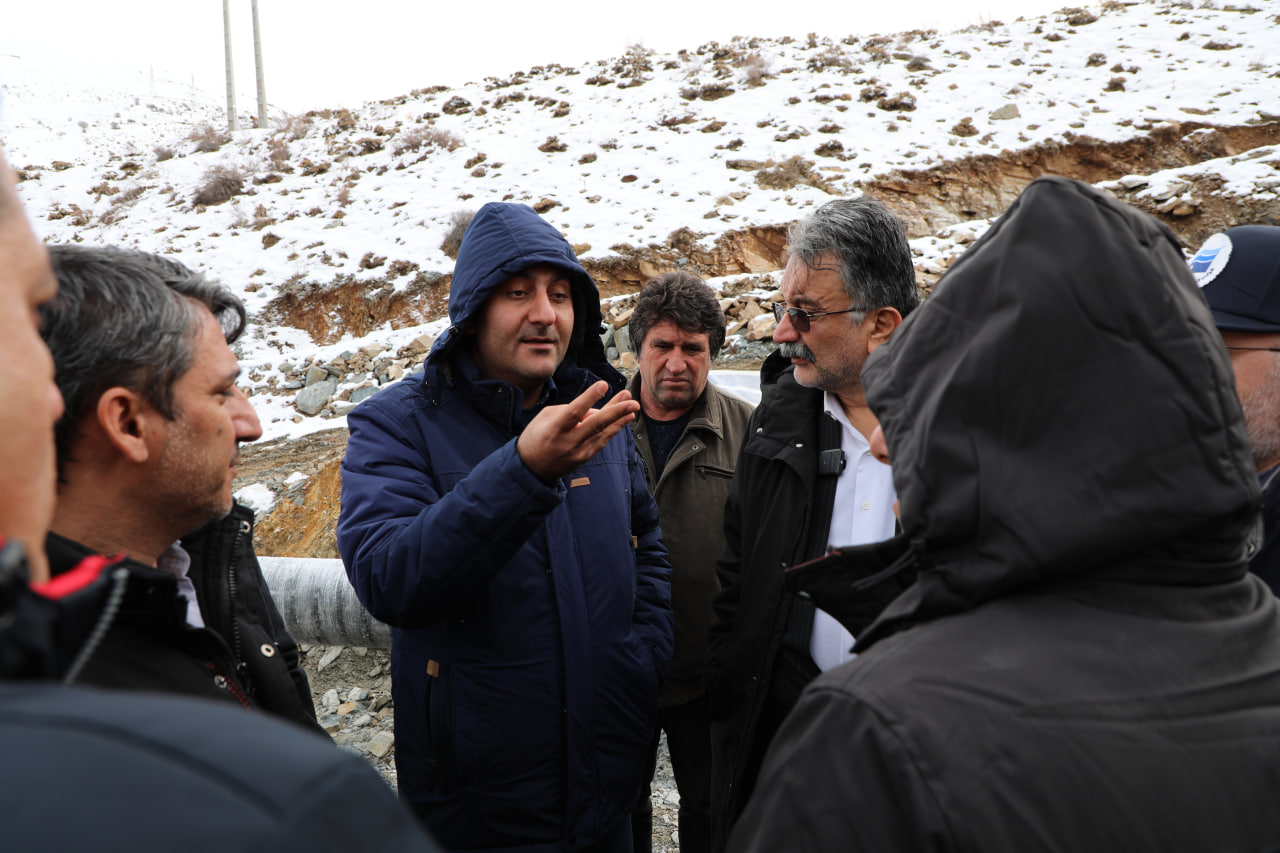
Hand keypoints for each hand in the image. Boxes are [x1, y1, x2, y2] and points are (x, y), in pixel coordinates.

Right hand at [517, 381, 638, 480]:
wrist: (531, 469)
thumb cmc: (536, 437)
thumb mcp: (544, 418)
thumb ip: (569, 410)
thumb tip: (593, 409)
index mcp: (555, 429)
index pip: (575, 411)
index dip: (590, 398)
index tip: (604, 384)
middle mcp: (568, 442)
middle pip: (596, 425)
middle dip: (616, 411)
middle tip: (632, 401)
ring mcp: (579, 452)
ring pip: (603, 433)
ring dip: (620, 419)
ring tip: (633, 407)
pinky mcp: (585, 458)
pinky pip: (602, 441)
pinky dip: (614, 429)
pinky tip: (624, 419)